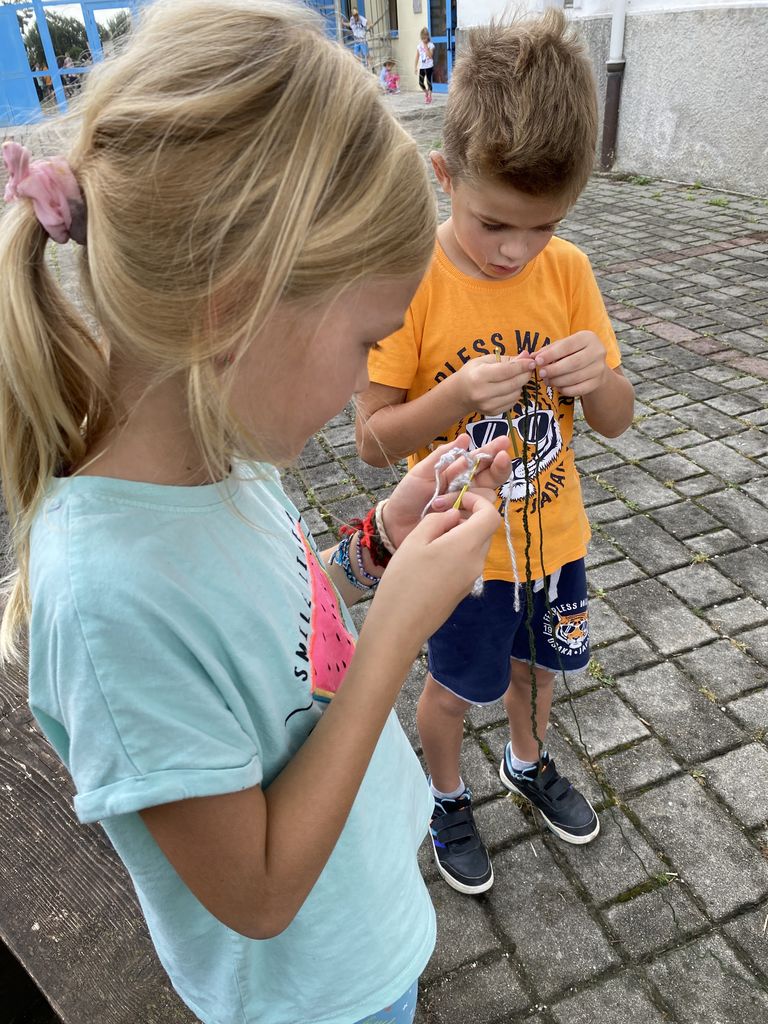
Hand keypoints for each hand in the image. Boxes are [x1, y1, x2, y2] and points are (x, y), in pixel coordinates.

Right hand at [365, 490, 499, 660]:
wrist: (400, 625)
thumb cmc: (403, 580)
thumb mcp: (415, 541)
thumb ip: (438, 521)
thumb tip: (454, 515)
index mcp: (467, 546)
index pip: (491, 515)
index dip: (478, 502)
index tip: (458, 500)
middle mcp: (476, 562)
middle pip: (485, 530)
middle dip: (467, 517)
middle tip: (439, 517)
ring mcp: (472, 578)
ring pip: (476, 546)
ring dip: (460, 535)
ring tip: (430, 539)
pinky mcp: (463, 590)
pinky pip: (467, 562)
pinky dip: (456, 551)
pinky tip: (430, 559)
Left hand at [383, 434, 509, 548]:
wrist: (395, 524)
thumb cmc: (408, 496)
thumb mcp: (421, 472)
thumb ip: (442, 456)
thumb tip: (465, 438)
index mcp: (457, 474)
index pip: (481, 461)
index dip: (493, 452)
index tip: (503, 443)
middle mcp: (467, 490)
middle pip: (492, 478)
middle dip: (499, 467)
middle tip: (501, 458)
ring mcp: (467, 508)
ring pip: (485, 497)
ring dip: (462, 496)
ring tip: (437, 503)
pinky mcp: (465, 526)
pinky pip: (476, 517)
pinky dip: (463, 513)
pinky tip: (446, 515)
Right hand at [451, 353, 533, 416]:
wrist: (459, 393)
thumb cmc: (473, 373)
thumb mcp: (486, 360)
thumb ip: (507, 359)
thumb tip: (527, 355)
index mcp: (479, 376)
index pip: (507, 371)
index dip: (522, 366)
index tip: (532, 361)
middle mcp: (483, 393)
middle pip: (513, 383)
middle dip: (525, 374)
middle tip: (529, 368)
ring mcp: (488, 405)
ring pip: (515, 394)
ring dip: (520, 385)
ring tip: (516, 378)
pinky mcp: (492, 412)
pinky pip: (512, 402)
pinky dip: (515, 394)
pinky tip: (509, 388)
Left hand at [533, 331, 607, 396]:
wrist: (594, 365)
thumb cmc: (573, 353)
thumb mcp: (563, 346)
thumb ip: (548, 350)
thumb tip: (532, 357)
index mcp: (588, 338)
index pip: (567, 346)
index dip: (551, 354)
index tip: (537, 361)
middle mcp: (597, 351)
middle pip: (573, 363)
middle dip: (554, 370)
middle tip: (541, 374)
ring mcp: (599, 368)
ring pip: (575, 377)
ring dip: (558, 381)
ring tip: (548, 381)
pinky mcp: (598, 382)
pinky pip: (579, 389)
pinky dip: (566, 390)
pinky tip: (558, 387)